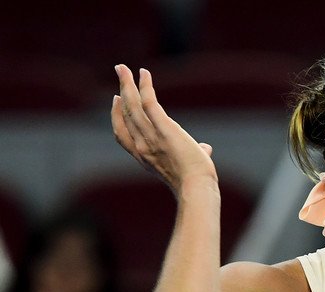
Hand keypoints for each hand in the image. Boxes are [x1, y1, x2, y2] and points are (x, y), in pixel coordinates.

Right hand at [111, 65, 216, 194]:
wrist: (197, 187)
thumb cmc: (195, 180)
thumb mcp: (189, 166)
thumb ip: (194, 154)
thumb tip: (206, 149)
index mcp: (143, 157)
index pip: (121, 135)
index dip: (117, 116)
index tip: (117, 99)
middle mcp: (141, 146)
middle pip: (125, 115)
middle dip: (121, 92)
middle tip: (120, 74)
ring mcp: (150, 137)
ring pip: (132, 105)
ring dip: (126, 84)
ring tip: (122, 68)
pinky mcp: (164, 128)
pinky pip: (149, 103)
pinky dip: (145, 86)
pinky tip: (144, 73)